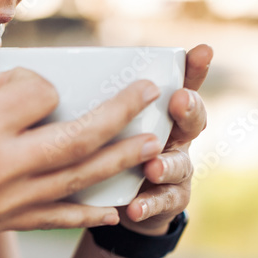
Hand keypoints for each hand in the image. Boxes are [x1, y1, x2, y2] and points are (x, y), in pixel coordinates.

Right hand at [0, 45, 164, 257]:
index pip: (37, 91)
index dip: (37, 79)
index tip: (21, 79)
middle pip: (79, 133)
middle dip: (120, 111)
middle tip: (149, 93)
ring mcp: (5, 199)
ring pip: (80, 176)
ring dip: (121, 158)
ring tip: (151, 142)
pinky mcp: (2, 224)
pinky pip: (58, 218)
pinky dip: (89, 212)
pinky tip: (113, 207)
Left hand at [116, 44, 211, 235]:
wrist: (123, 201)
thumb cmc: (114, 148)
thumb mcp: (108, 121)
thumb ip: (99, 101)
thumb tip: (55, 73)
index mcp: (163, 112)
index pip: (184, 83)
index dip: (195, 67)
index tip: (202, 50)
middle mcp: (176, 137)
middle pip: (192, 120)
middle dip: (188, 109)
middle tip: (178, 100)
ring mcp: (177, 168)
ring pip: (180, 164)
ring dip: (168, 165)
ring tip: (153, 168)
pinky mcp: (170, 199)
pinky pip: (164, 202)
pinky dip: (149, 204)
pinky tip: (135, 208)